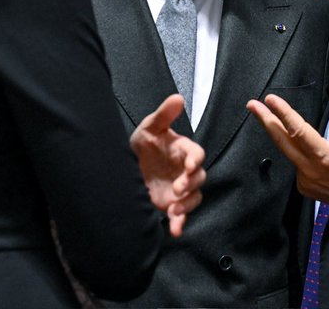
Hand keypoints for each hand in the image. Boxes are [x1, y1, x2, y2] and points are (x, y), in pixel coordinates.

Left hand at [131, 94, 205, 236]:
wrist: (128, 168)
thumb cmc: (143, 145)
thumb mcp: (149, 128)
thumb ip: (164, 115)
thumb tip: (178, 98)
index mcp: (183, 150)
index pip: (196, 154)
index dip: (195, 160)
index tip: (189, 165)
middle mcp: (185, 170)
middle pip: (199, 177)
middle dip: (191, 183)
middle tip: (178, 188)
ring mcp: (180, 189)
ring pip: (194, 197)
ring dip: (187, 204)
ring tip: (173, 209)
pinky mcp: (172, 204)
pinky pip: (181, 215)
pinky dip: (180, 223)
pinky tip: (174, 230)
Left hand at [246, 94, 328, 214]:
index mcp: (323, 155)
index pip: (297, 130)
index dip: (283, 113)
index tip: (270, 100)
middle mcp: (310, 169)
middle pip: (282, 141)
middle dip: (266, 121)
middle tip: (252, 105)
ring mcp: (306, 180)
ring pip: (288, 153)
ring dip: (278, 135)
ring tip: (269, 119)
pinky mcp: (307, 188)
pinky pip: (296, 166)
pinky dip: (295, 154)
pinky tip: (300, 147)